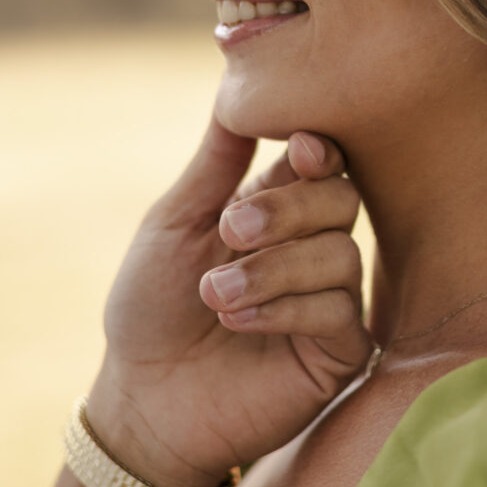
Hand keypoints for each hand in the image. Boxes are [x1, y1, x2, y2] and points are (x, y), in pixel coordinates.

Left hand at [88, 117, 371, 486]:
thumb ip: (215, 163)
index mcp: (277, 209)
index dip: (319, 152)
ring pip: (342, 255)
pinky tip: (238, 322)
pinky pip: (340, 313)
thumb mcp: (174, 222)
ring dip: (273, 270)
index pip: (323, 163)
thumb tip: (237, 90)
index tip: (299, 151)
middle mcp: (311, 247)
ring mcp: (330, 300)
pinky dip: (286, 310)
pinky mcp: (340, 352)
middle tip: (230, 232)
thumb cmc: (151, 304)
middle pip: (343, 199)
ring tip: (215, 295)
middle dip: (286, 210)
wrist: (143, 396)